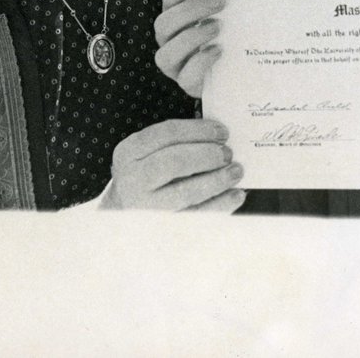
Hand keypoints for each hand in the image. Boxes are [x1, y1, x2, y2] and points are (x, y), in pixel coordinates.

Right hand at [101, 119, 244, 210]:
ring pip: (185, 192)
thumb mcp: (147, 154)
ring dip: (217, 180)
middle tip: (227, 153)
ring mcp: (145, 207)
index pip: (166, 134)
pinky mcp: (162, 229)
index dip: (198, 130)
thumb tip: (217, 136)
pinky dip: (220, 205)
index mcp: (129, 153)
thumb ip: (176, 141)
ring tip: (235, 171)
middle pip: (174, 161)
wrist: (124, 217)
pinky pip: (196, 217)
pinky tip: (235, 195)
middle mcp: (133, 179)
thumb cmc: (144, 179)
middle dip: (207, 155)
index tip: (221, 131)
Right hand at [155, 0, 223, 97]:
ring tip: (218, 26)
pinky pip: (186, 77)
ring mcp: (175, 65)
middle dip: (192, 9)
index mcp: (174, 18)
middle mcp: (167, 41)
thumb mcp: (224, 14)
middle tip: (221, 0)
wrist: (235, 72)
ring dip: (192, 37)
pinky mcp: (187, 85)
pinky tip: (219, 50)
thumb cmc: (227, 35)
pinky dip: (200, 62)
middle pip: (165, 23)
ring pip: (166, 53)